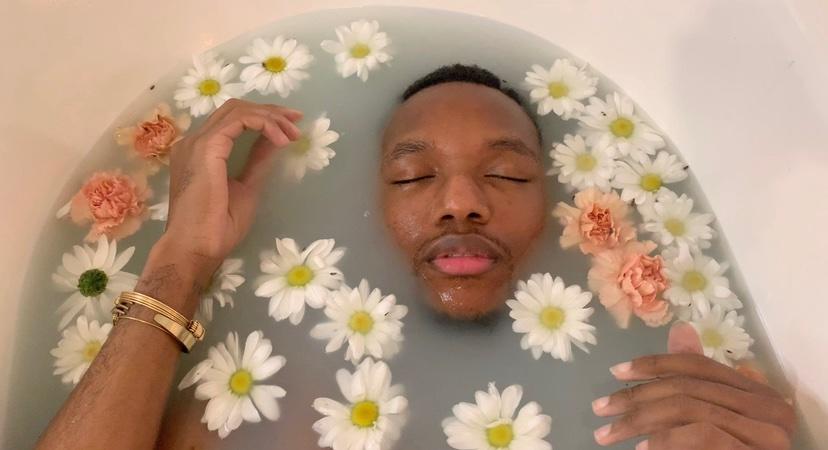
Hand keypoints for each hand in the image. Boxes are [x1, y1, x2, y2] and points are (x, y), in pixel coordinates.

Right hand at [159, 99, 302, 277]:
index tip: (290, 127)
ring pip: (238, 111)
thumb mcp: (247, 188)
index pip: (232, 120)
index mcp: (201, 152)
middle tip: (296, 121)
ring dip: (270, 117)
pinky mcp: (206, 147)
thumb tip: (274, 142)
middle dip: (269, 111)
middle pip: (235, 109)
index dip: (263, 117)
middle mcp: (195, 141)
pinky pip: (239, 121)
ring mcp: (197, 142)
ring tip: (292, 134)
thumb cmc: (217, 227)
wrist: (196, 247)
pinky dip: (264, 124)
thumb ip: (257, 162)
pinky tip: (281, 140)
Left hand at [592, 323, 795, 448]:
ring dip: (639, 420)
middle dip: (636, 397)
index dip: (654, 365)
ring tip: (609, 433)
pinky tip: (642, 448)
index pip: (699, 366)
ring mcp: (768, 433)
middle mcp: (769, 408)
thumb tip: (679, 330)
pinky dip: (666, 439)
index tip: (616, 372)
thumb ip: (696, 380)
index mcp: (759, 393)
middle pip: (687, 387)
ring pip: (688, 409)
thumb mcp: (711, 417)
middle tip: (600, 408)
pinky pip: (702, 433)